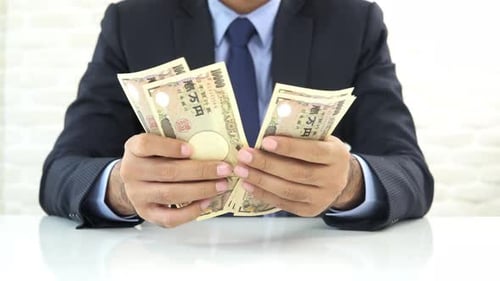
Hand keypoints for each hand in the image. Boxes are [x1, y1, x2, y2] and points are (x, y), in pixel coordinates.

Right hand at [105, 133, 231, 227]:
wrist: (136, 180)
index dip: (169, 147)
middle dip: (200, 171)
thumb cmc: (154, 158)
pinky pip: (170, 217)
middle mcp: (131, 172)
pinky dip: (191, 211)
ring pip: (171, 194)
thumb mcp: (158, 143)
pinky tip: (207, 201)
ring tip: (221, 185)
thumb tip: (213, 146)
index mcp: (134, 149)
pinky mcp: (146, 213)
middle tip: (223, 169)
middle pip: (167, 172)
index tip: (191, 149)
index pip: (146, 144)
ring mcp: (137, 195)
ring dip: (201, 190)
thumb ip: (177, 142)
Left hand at [233, 135, 364, 216]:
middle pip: (296, 173)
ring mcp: (322, 198)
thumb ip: (300, 135)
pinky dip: (263, 194)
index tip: (265, 141)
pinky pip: (283, 203)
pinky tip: (248, 184)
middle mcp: (333, 179)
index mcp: (337, 156)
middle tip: (245, 155)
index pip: (312, 151)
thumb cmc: (322, 151)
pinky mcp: (309, 210)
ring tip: (241, 170)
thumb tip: (267, 131)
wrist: (339, 178)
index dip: (288, 147)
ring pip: (288, 191)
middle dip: (267, 164)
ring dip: (261, 180)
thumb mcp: (319, 138)